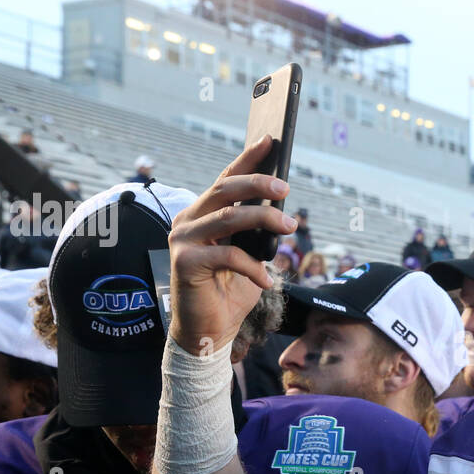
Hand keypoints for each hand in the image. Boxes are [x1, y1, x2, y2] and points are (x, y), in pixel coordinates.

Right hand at [166, 136, 291, 354]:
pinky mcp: (184, 263)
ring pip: (228, 217)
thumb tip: (283, 212)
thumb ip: (257, 234)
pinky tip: (267, 280)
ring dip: (264, 220)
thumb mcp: (249, 256)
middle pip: (225, 190)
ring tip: (290, 229)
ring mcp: (182, 240)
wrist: (207, 332)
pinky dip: (253, 267)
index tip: (271, 140)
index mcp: (202, 215)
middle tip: (286, 188)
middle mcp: (188, 221)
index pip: (226, 180)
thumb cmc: (229, 293)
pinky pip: (228, 255)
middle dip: (258, 185)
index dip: (247, 159)